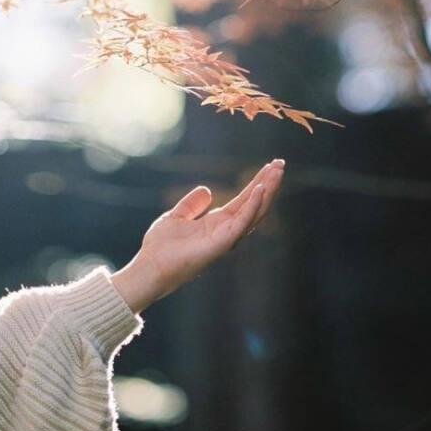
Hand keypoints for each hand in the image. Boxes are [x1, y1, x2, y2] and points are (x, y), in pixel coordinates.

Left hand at [111, 158, 284, 313]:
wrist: (150, 267)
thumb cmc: (160, 247)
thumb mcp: (176, 216)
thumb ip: (192, 204)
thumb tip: (207, 190)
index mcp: (218, 224)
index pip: (244, 200)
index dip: (257, 183)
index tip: (269, 166)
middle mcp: (226, 231)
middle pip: (254, 204)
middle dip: (268, 183)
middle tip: (281, 163)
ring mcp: (226, 238)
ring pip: (254, 211)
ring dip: (267, 191)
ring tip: (277, 171)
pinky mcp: (221, 243)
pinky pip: (241, 223)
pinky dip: (252, 206)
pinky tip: (260, 190)